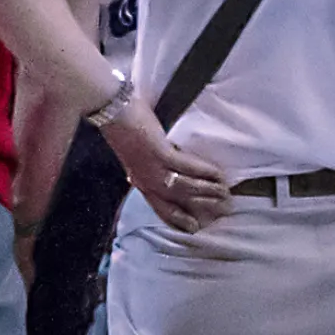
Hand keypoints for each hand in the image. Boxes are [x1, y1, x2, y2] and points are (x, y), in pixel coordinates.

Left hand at [113, 112, 238, 234]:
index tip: (196, 227)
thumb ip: (147, 165)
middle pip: (178, 203)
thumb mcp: (132, 153)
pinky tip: (220, 175)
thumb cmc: (120, 125)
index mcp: (139, 180)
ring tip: (227, 194)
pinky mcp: (160, 153)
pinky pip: (188, 167)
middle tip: (224, 211)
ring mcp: (153, 168)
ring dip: (210, 192)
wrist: (108, 108)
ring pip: (186, 188)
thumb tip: (165, 167)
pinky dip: (206, 172)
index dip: (180, 219)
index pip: (161, 208)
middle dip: (203, 209)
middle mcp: (146, 180)